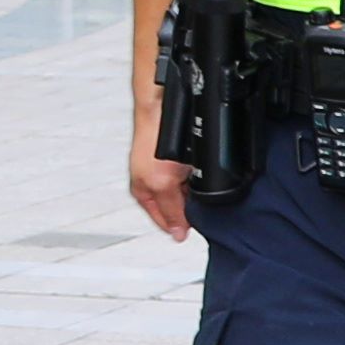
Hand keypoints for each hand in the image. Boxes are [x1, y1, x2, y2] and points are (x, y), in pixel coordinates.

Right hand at [128, 128, 192, 244]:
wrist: (161, 110)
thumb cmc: (152, 141)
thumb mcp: (161, 185)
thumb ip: (171, 210)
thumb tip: (178, 234)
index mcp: (143, 193)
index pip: (166, 222)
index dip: (182, 225)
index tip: (195, 224)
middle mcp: (154, 183)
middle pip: (179, 206)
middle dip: (191, 205)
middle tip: (197, 196)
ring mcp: (166, 169)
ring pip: (188, 190)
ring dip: (195, 188)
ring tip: (195, 175)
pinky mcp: (178, 158)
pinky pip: (193, 174)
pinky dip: (199, 173)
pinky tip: (201, 166)